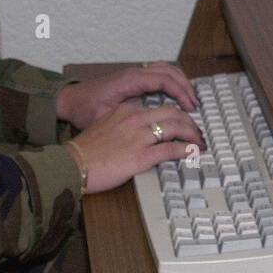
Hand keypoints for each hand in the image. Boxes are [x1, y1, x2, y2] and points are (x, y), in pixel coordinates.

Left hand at [55, 62, 198, 130]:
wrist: (69, 100)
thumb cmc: (85, 110)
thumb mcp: (105, 118)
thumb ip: (127, 121)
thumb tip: (150, 130)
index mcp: (129, 80)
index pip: (164, 79)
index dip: (180, 92)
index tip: (190, 107)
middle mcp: (134, 73)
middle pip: (169, 71)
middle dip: (186, 87)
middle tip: (196, 106)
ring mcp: (134, 73)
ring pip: (166, 69)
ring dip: (180, 82)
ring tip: (190, 101)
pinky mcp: (134, 78)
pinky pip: (159, 74)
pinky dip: (172, 82)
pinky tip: (177, 97)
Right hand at [67, 100, 205, 193]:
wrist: (72, 165)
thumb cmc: (85, 151)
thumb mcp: (105, 127)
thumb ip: (124, 125)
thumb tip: (142, 133)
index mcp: (126, 110)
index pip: (160, 107)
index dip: (177, 115)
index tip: (184, 122)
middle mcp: (134, 118)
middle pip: (173, 113)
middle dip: (190, 122)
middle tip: (198, 132)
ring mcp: (138, 136)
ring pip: (176, 127)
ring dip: (193, 134)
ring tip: (199, 142)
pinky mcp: (140, 155)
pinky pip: (171, 149)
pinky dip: (186, 150)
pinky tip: (192, 152)